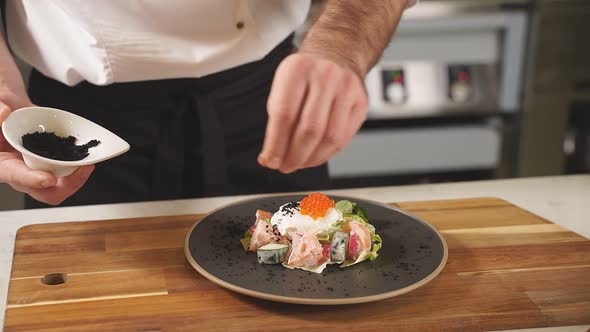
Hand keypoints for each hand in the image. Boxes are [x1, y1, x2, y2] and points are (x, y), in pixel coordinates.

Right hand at [0, 99, 93, 205]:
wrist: (11, 114)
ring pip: (62, 187)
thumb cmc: (0, 117)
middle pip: (46, 193)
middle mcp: (22, 174)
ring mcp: (38, 173)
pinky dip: (80, 168)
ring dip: (78, 178)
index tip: (48, 178)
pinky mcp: (52, 166)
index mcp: (3, 166)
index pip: (16, 176)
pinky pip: (68, 175)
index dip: (32, 180)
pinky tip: (89, 156)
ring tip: (89, 163)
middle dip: (68, 185)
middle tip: (83, 168)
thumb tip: (4, 112)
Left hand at [258, 53, 367, 172]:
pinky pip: (344, 138)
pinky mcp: (361, 103)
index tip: (269, 160)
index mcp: (298, 69)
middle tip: (284, 166)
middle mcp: (325, 76)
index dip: (276, 144)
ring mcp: (347, 89)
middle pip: (309, 129)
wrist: (337, 53)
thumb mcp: (283, 84)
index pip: (284, 114)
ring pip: (329, 137)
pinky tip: (314, 156)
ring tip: (298, 163)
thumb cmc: (306, 74)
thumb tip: (272, 155)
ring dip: (311, 159)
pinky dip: (326, 154)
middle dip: (294, 155)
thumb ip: (276, 118)